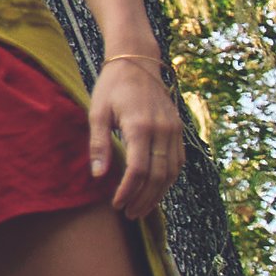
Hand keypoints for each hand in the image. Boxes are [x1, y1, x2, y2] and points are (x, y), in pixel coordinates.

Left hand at [84, 45, 192, 208]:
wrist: (137, 61)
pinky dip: (168, 180)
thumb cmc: (112, 86)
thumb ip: (99, 144)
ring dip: (158, 195)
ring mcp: (174, 130)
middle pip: (158, 176)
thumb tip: (99, 175)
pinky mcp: (178, 130)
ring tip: (141, 209)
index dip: (128, 191)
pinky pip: (178, 162)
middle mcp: (163, 130)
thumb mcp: (97, 111)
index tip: (117, 204)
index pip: (138, 170)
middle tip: (129, 214)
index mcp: (140, 126)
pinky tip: (155, 190)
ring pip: (172, 173)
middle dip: (144, 199)